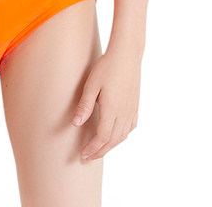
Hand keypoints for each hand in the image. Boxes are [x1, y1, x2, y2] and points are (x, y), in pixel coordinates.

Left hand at [71, 43, 140, 159]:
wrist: (127, 54)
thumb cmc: (107, 67)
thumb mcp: (91, 85)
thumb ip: (84, 106)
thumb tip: (75, 124)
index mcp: (112, 111)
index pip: (102, 138)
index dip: (92, 149)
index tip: (83, 155)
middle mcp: (124, 114)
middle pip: (112, 141)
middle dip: (100, 151)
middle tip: (88, 157)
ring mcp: (132, 110)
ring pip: (122, 136)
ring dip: (110, 146)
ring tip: (99, 149)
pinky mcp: (135, 105)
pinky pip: (130, 127)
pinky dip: (122, 136)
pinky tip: (117, 135)